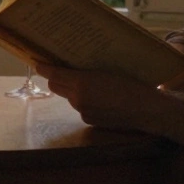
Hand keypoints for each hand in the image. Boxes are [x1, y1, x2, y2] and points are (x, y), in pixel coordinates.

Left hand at [37, 64, 170, 134]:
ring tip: (89, 83)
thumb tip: (72, 65)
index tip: (37, 62)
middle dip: (56, 78)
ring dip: (72, 90)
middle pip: (56, 86)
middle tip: (62, 68)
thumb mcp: (108, 69)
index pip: (54, 73)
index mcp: (82, 82)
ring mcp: (83, 112)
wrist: (147, 109)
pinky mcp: (90, 121)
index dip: (44, 67)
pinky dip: (85, 101)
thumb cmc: (131, 83)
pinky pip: (81, 107)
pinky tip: (100, 98)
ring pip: (69, 97)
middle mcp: (78, 99)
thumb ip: (86, 69)